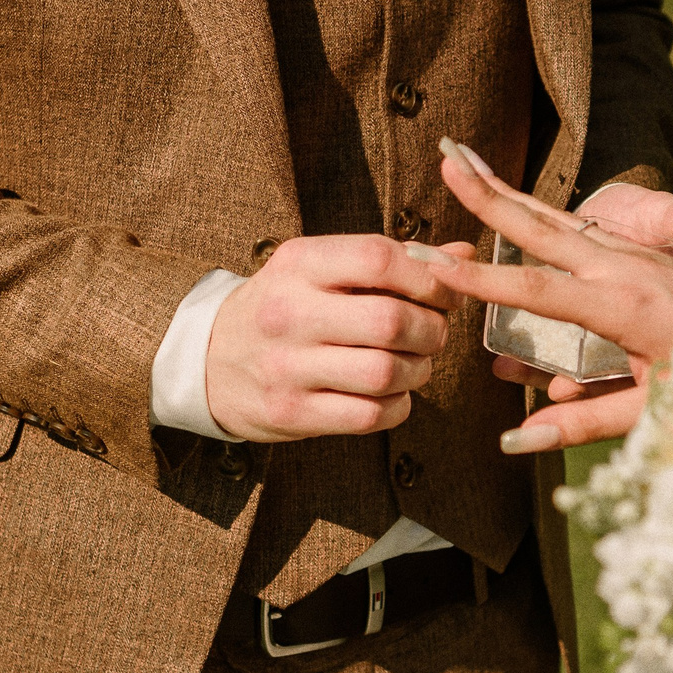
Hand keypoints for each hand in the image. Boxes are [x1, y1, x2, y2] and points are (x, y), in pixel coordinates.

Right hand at [203, 233, 475, 442]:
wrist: (208, 360)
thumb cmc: (284, 306)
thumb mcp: (322, 268)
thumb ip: (393, 260)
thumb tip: (465, 257)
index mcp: (299, 263)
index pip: (379, 259)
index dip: (427, 277)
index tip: (442, 292)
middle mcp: (289, 312)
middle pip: (391, 321)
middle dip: (432, 330)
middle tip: (433, 333)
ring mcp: (287, 367)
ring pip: (386, 372)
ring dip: (419, 370)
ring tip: (414, 363)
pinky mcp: (291, 413)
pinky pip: (371, 415)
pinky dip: (398, 404)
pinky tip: (392, 392)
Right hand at [423, 141, 672, 452]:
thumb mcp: (655, 416)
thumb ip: (583, 424)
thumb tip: (517, 438)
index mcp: (627, 307)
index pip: (539, 290)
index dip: (484, 281)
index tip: (437, 267)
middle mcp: (629, 268)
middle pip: (543, 226)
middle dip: (488, 193)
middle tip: (445, 157)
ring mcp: (639, 253)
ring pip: (559, 218)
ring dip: (508, 192)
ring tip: (462, 163)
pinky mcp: (646, 251)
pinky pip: (581, 228)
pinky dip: (539, 213)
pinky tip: (511, 202)